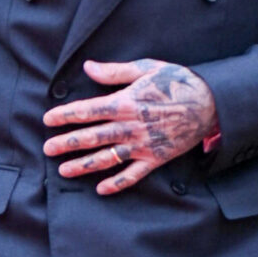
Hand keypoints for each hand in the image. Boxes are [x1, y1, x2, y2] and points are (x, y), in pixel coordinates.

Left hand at [41, 58, 218, 195]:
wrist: (210, 103)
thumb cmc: (176, 82)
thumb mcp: (146, 69)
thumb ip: (115, 72)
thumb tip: (88, 67)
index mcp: (126, 102)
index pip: (88, 110)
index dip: (66, 115)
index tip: (48, 120)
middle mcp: (131, 126)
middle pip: (92, 137)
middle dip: (67, 143)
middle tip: (47, 149)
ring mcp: (143, 145)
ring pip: (107, 158)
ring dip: (84, 165)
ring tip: (64, 170)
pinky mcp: (156, 158)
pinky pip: (133, 174)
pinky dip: (117, 183)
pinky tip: (101, 189)